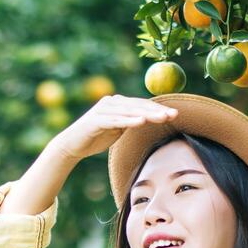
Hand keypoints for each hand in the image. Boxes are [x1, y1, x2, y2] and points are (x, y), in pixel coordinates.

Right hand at [47, 95, 177, 162]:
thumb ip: (131, 122)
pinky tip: (141, 122)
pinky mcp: (95, 120)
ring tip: (162, 118)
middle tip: (173, 115)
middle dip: (157, 110)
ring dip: (147, 114)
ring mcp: (103, 110)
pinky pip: (115, 120)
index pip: (142, 104)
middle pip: (138, 105)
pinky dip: (128, 120)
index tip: (175, 114)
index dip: (158, 108)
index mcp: (118, 103)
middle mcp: (111, 102)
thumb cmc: (96, 137)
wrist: (72, 145)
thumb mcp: (118, 129)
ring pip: (129, 111)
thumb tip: (149, 120)